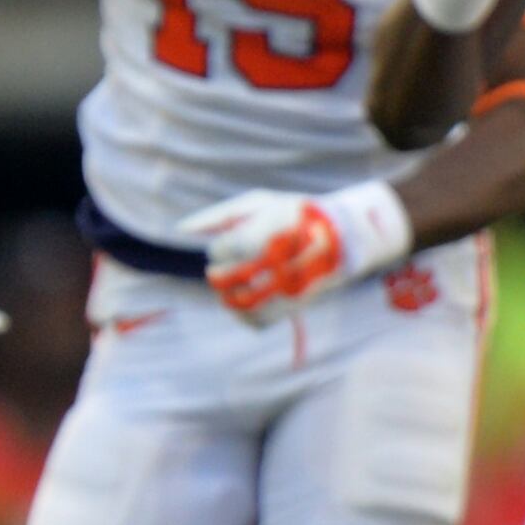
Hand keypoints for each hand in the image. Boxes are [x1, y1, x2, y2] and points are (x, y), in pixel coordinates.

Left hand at [180, 182, 412, 324]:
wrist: (344, 238)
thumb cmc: (293, 215)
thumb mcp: (259, 203)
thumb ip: (218, 216)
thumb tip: (180, 231)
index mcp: (270, 230)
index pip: (227, 249)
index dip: (220, 250)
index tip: (228, 245)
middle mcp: (281, 260)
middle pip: (228, 278)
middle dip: (219, 274)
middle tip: (222, 269)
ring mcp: (290, 286)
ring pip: (240, 304)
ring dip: (228, 296)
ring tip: (234, 285)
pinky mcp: (295, 306)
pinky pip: (257, 321)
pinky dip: (244, 315)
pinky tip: (245, 302)